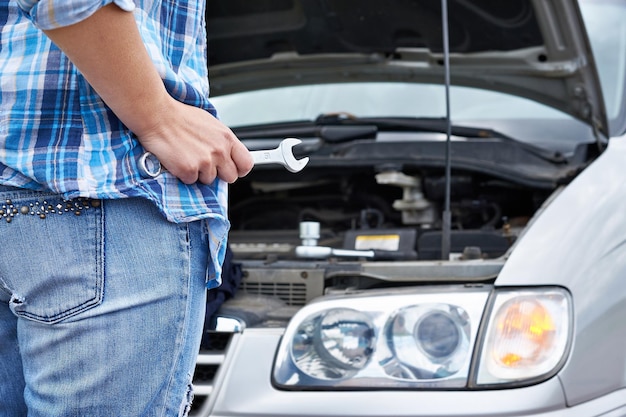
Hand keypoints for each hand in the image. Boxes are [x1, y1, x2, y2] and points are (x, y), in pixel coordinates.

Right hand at [137, 98, 253, 183]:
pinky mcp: (189, 170)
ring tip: (187, 155)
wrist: (157, 115)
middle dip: (218, 173)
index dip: (240, 169)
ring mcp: (205, 162)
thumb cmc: (180, 117)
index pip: (246, 163)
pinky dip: (183, 173)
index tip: (234, 169)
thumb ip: (222, 141)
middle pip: (230, 177)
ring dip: (198, 172)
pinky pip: (191, 181)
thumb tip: (228, 153)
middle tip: (204, 163)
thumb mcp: (210, 124)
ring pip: (209, 180)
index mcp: (227, 138)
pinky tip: (178, 159)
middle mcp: (219, 151)